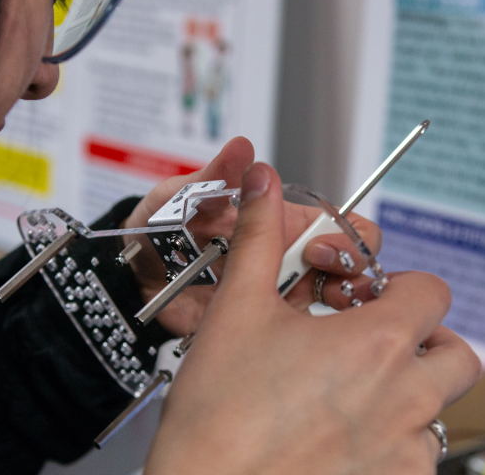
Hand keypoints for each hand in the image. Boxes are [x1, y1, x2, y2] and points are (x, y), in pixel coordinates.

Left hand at [121, 138, 383, 334]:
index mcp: (278, 220)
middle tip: (326, 279)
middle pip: (350, 263)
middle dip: (353, 271)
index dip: (345, 234)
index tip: (317, 247)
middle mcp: (287, 256)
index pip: (337, 222)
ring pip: (335, 300)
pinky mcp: (265, 326)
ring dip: (341, 303)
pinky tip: (301, 336)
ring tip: (324, 308)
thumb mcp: (179, 198)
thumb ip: (214, 175)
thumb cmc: (156, 230)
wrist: (130, 281)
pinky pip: (303, 333)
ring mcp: (278, 293)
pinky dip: (315, 336)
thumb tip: (242, 148)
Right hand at [145, 163, 480, 474]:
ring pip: (439, 412)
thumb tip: (263, 181)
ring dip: (410, 396)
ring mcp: (405, 452)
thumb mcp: (238, 310)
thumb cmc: (218, 416)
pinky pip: (418, 461)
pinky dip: (393, 445)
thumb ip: (260, 236)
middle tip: (375, 345)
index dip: (400, 286)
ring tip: (352, 396)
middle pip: (458, 355)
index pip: (433, 292)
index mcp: (378, 343)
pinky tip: (343, 440)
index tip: (366, 299)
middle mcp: (407, 399)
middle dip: (425, 343)